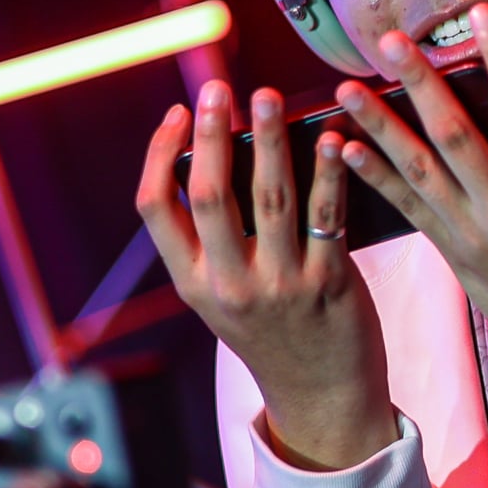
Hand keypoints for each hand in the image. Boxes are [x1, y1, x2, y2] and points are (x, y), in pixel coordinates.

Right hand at [136, 81, 397, 469]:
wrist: (322, 398)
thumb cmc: (273, 336)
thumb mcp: (223, 298)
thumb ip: (214, 242)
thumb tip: (216, 156)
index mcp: (192, 284)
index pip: (155, 208)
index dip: (161, 153)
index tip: (178, 112)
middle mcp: (229, 284)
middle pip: (210, 194)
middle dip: (211, 134)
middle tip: (218, 88)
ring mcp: (280, 285)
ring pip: (270, 197)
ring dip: (268, 139)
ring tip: (268, 97)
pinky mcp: (330, 284)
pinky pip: (327, 215)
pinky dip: (328, 172)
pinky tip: (332, 139)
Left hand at [336, 5, 487, 361]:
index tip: (481, 13)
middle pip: (455, 134)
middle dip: (420, 84)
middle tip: (389, 43)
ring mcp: (472, 231)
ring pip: (418, 168)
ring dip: (378, 125)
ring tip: (346, 89)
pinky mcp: (448, 250)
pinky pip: (405, 206)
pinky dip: (374, 174)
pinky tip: (345, 147)